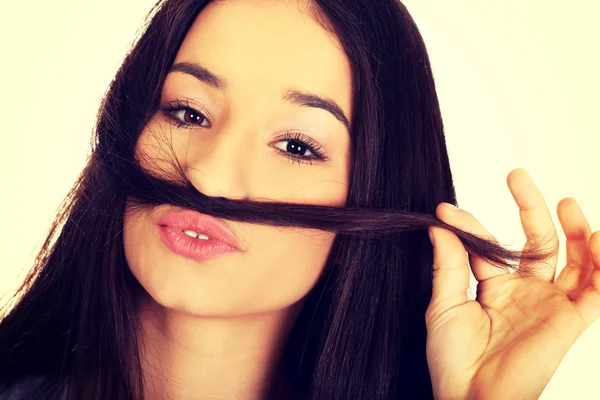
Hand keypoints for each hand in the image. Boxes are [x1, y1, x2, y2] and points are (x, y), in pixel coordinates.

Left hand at [425, 168, 599, 399]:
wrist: (470, 398)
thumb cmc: (453, 360)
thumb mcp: (444, 305)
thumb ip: (448, 264)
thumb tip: (439, 224)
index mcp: (493, 288)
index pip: (488, 246)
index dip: (470, 225)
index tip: (445, 210)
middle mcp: (525, 292)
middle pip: (537, 242)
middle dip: (531, 208)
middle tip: (517, 175)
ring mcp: (549, 305)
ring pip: (573, 260)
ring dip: (575, 230)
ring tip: (567, 201)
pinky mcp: (570, 322)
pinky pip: (596, 291)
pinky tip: (597, 239)